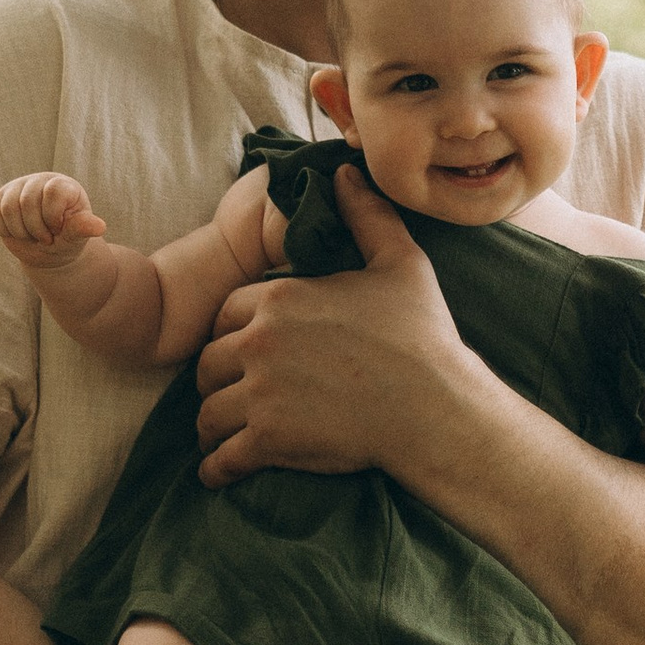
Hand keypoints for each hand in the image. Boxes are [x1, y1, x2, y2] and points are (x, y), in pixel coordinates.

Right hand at [0, 172, 106, 262]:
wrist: (48, 253)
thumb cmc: (67, 242)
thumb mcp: (75, 238)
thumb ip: (81, 229)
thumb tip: (99, 226)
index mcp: (63, 185)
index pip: (52, 192)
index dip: (52, 217)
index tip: (59, 230)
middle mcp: (39, 181)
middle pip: (26, 201)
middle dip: (35, 229)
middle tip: (45, 239)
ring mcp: (16, 188)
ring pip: (7, 207)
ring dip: (19, 232)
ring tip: (31, 236)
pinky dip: (2, 230)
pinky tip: (16, 232)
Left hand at [194, 164, 467, 484]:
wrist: (436, 409)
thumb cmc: (423, 338)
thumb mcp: (400, 263)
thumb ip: (366, 216)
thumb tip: (344, 171)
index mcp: (280, 297)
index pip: (225, 315)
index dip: (231, 334)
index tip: (242, 352)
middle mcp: (259, 342)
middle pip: (208, 363)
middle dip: (215, 380)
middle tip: (227, 397)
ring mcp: (261, 393)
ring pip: (208, 412)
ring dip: (211, 426)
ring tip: (219, 438)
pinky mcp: (268, 441)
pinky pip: (222, 458)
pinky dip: (215, 469)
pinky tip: (217, 473)